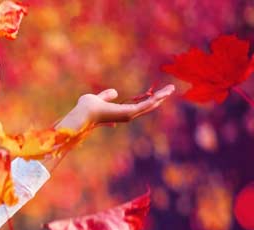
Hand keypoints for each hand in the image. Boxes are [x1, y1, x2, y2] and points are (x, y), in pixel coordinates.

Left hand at [55, 84, 174, 130]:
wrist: (83, 113)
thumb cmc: (86, 107)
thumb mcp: (98, 98)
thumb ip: (106, 96)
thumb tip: (114, 93)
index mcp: (120, 112)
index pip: (139, 106)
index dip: (149, 100)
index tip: (158, 93)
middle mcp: (126, 115)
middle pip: (147, 106)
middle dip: (159, 98)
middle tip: (170, 90)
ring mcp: (128, 115)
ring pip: (149, 105)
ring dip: (160, 97)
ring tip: (171, 89)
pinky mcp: (128, 113)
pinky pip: (145, 105)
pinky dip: (154, 99)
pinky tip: (163, 93)